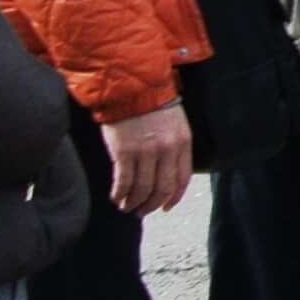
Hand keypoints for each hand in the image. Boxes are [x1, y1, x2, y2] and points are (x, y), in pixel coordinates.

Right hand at [101, 101, 192, 215]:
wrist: (130, 87)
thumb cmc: (152, 104)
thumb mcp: (175, 123)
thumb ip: (174, 147)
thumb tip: (166, 173)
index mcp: (183, 143)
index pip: (183, 179)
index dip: (174, 198)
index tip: (166, 207)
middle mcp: (167, 150)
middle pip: (163, 188)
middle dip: (152, 205)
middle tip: (143, 212)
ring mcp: (145, 152)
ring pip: (143, 189)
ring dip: (134, 203)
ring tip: (126, 207)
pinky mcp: (124, 151)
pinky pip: (124, 181)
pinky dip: (120, 193)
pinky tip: (116, 197)